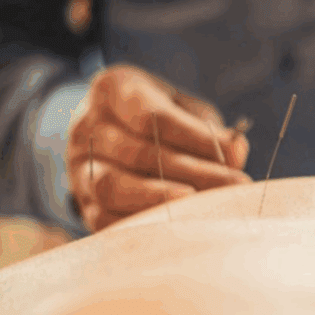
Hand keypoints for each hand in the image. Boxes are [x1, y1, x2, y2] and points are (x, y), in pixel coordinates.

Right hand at [67, 65, 250, 231]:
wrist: (113, 133)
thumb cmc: (160, 116)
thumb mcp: (184, 108)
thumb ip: (208, 128)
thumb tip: (236, 153)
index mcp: (112, 89)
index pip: (151, 116)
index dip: (194, 137)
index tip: (233, 154)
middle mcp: (86, 126)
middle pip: (138, 153)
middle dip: (193, 173)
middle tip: (234, 187)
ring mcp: (79, 166)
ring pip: (114, 188)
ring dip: (163, 200)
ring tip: (204, 206)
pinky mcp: (84, 202)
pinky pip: (105, 220)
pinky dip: (142, 225)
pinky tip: (178, 225)